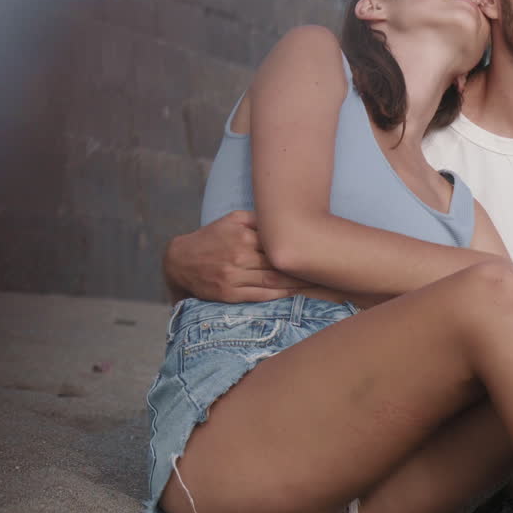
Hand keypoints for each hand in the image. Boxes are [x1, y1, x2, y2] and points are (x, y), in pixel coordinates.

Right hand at [162, 210, 311, 303]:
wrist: (179, 261)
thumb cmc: (211, 237)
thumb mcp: (232, 219)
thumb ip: (258, 219)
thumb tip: (285, 216)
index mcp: (243, 235)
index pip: (280, 241)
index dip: (303, 247)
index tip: (326, 249)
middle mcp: (240, 256)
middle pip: (281, 262)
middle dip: (307, 267)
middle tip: (333, 270)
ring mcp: (234, 277)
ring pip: (274, 280)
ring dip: (300, 284)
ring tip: (324, 285)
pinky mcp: (230, 294)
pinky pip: (262, 295)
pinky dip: (283, 296)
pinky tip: (300, 295)